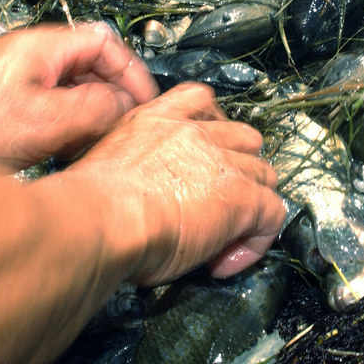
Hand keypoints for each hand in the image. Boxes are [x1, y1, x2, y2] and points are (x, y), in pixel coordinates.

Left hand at [0, 21, 158, 164]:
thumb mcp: (45, 121)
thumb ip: (94, 109)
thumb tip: (122, 108)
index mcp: (43, 47)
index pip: (107, 43)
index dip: (133, 73)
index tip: (145, 104)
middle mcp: (28, 57)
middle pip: (89, 68)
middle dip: (112, 99)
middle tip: (122, 131)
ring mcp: (12, 80)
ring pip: (68, 92)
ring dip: (86, 119)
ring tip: (90, 148)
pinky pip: (45, 110)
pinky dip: (61, 129)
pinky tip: (56, 156)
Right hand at [68, 82, 285, 284]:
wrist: (103, 217)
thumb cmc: (90, 203)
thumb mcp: (108, 166)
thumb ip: (134, 168)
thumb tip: (139, 197)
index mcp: (157, 119)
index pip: (200, 102)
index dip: (213, 128)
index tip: (205, 156)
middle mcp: (196, 133)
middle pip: (243, 139)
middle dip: (237, 168)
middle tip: (214, 204)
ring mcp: (225, 162)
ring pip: (264, 174)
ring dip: (251, 202)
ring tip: (223, 235)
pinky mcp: (243, 198)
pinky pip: (273, 214)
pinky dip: (258, 240)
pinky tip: (224, 262)